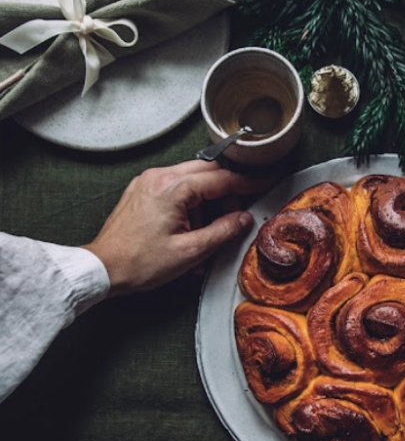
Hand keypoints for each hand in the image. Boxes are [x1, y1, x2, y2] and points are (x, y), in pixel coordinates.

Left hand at [83, 160, 255, 294]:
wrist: (103, 268)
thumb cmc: (139, 262)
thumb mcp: (191, 251)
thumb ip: (223, 231)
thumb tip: (243, 219)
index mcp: (172, 188)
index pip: (221, 178)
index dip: (247, 184)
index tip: (264, 184)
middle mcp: (159, 177)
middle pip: (207, 172)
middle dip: (227, 192)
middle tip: (237, 215)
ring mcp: (148, 182)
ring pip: (192, 180)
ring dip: (207, 201)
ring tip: (208, 232)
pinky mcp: (142, 192)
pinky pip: (175, 189)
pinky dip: (190, 204)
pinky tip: (191, 229)